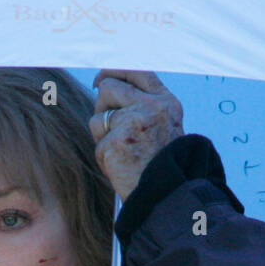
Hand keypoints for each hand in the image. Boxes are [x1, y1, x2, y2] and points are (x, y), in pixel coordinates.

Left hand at [89, 69, 184, 202]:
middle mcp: (150, 107)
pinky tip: (120, 166)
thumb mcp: (164, 125)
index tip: (100, 80)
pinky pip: (97, 144)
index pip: (135, 71)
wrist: (167, 194)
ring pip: (97, 116)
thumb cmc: (162, 163)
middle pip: (108, 88)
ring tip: (121, 151)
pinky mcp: (116, 142)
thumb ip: (143, 103)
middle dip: (102, 106)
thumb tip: (105, 83)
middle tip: (110, 126)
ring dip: (102, 135)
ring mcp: (132, 123)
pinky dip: (104, 158)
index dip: (113, 72)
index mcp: (164, 101)